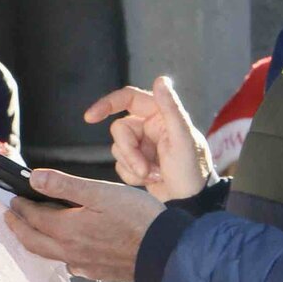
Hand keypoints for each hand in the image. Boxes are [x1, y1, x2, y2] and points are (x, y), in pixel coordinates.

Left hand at [5, 170, 163, 281]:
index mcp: (67, 230)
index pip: (34, 217)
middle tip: (10, 217)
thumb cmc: (138, 219)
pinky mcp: (99, 273)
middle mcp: (70, 251)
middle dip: (18, 228)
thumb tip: (34, 178)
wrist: (166, 253)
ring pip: (50, 255)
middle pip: (33, 241)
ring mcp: (84, 265)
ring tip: (32, 232)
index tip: (13, 199)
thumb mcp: (100, 192)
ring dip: (36, 242)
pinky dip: (60, 255)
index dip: (21, 206)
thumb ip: (65, 185)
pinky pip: (71, 265)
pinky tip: (67, 252)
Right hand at [85, 76, 212, 201]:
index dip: (107, 104)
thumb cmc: (192, 169)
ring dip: (133, 166)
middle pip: (119, 130)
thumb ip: (171, 108)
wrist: (190, 202)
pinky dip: (132, 175)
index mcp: (160, 114)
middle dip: (129, 152)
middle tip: (144, 169)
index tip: (90, 117)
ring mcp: (141, 145)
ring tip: (155, 175)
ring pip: (118, 149)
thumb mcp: (183, 137)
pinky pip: (120, 165)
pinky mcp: (135, 163)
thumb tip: (160, 79)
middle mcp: (148, 127)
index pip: (127, 98)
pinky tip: (151, 180)